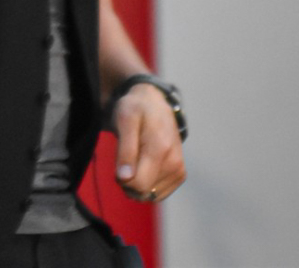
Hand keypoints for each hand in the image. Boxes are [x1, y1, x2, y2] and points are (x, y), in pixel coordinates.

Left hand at [112, 83, 185, 202]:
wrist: (154, 103)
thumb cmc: (135, 109)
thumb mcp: (125, 120)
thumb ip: (125, 149)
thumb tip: (125, 178)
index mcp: (160, 149)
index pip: (138, 185)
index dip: (122, 179)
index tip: (119, 163)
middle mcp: (174, 163)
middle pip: (143, 192)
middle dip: (128, 182)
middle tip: (125, 160)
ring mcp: (179, 170)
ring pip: (149, 195)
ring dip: (137, 183)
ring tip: (136, 160)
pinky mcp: (179, 175)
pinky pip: (158, 194)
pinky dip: (147, 185)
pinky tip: (145, 167)